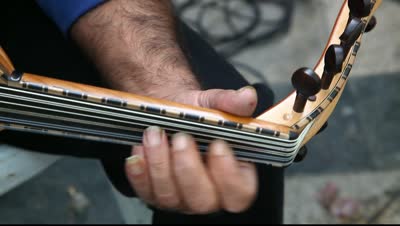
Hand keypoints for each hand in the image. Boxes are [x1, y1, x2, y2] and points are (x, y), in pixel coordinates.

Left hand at [125, 86, 258, 213]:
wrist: (169, 114)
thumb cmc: (196, 115)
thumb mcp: (214, 104)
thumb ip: (231, 103)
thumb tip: (246, 97)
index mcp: (233, 176)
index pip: (239, 192)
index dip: (229, 174)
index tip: (218, 145)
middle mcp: (209, 194)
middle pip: (203, 200)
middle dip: (188, 168)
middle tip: (181, 138)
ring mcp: (181, 198)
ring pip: (170, 197)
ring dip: (160, 164)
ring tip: (155, 134)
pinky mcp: (155, 194)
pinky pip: (146, 192)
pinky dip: (140, 172)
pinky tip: (139, 150)